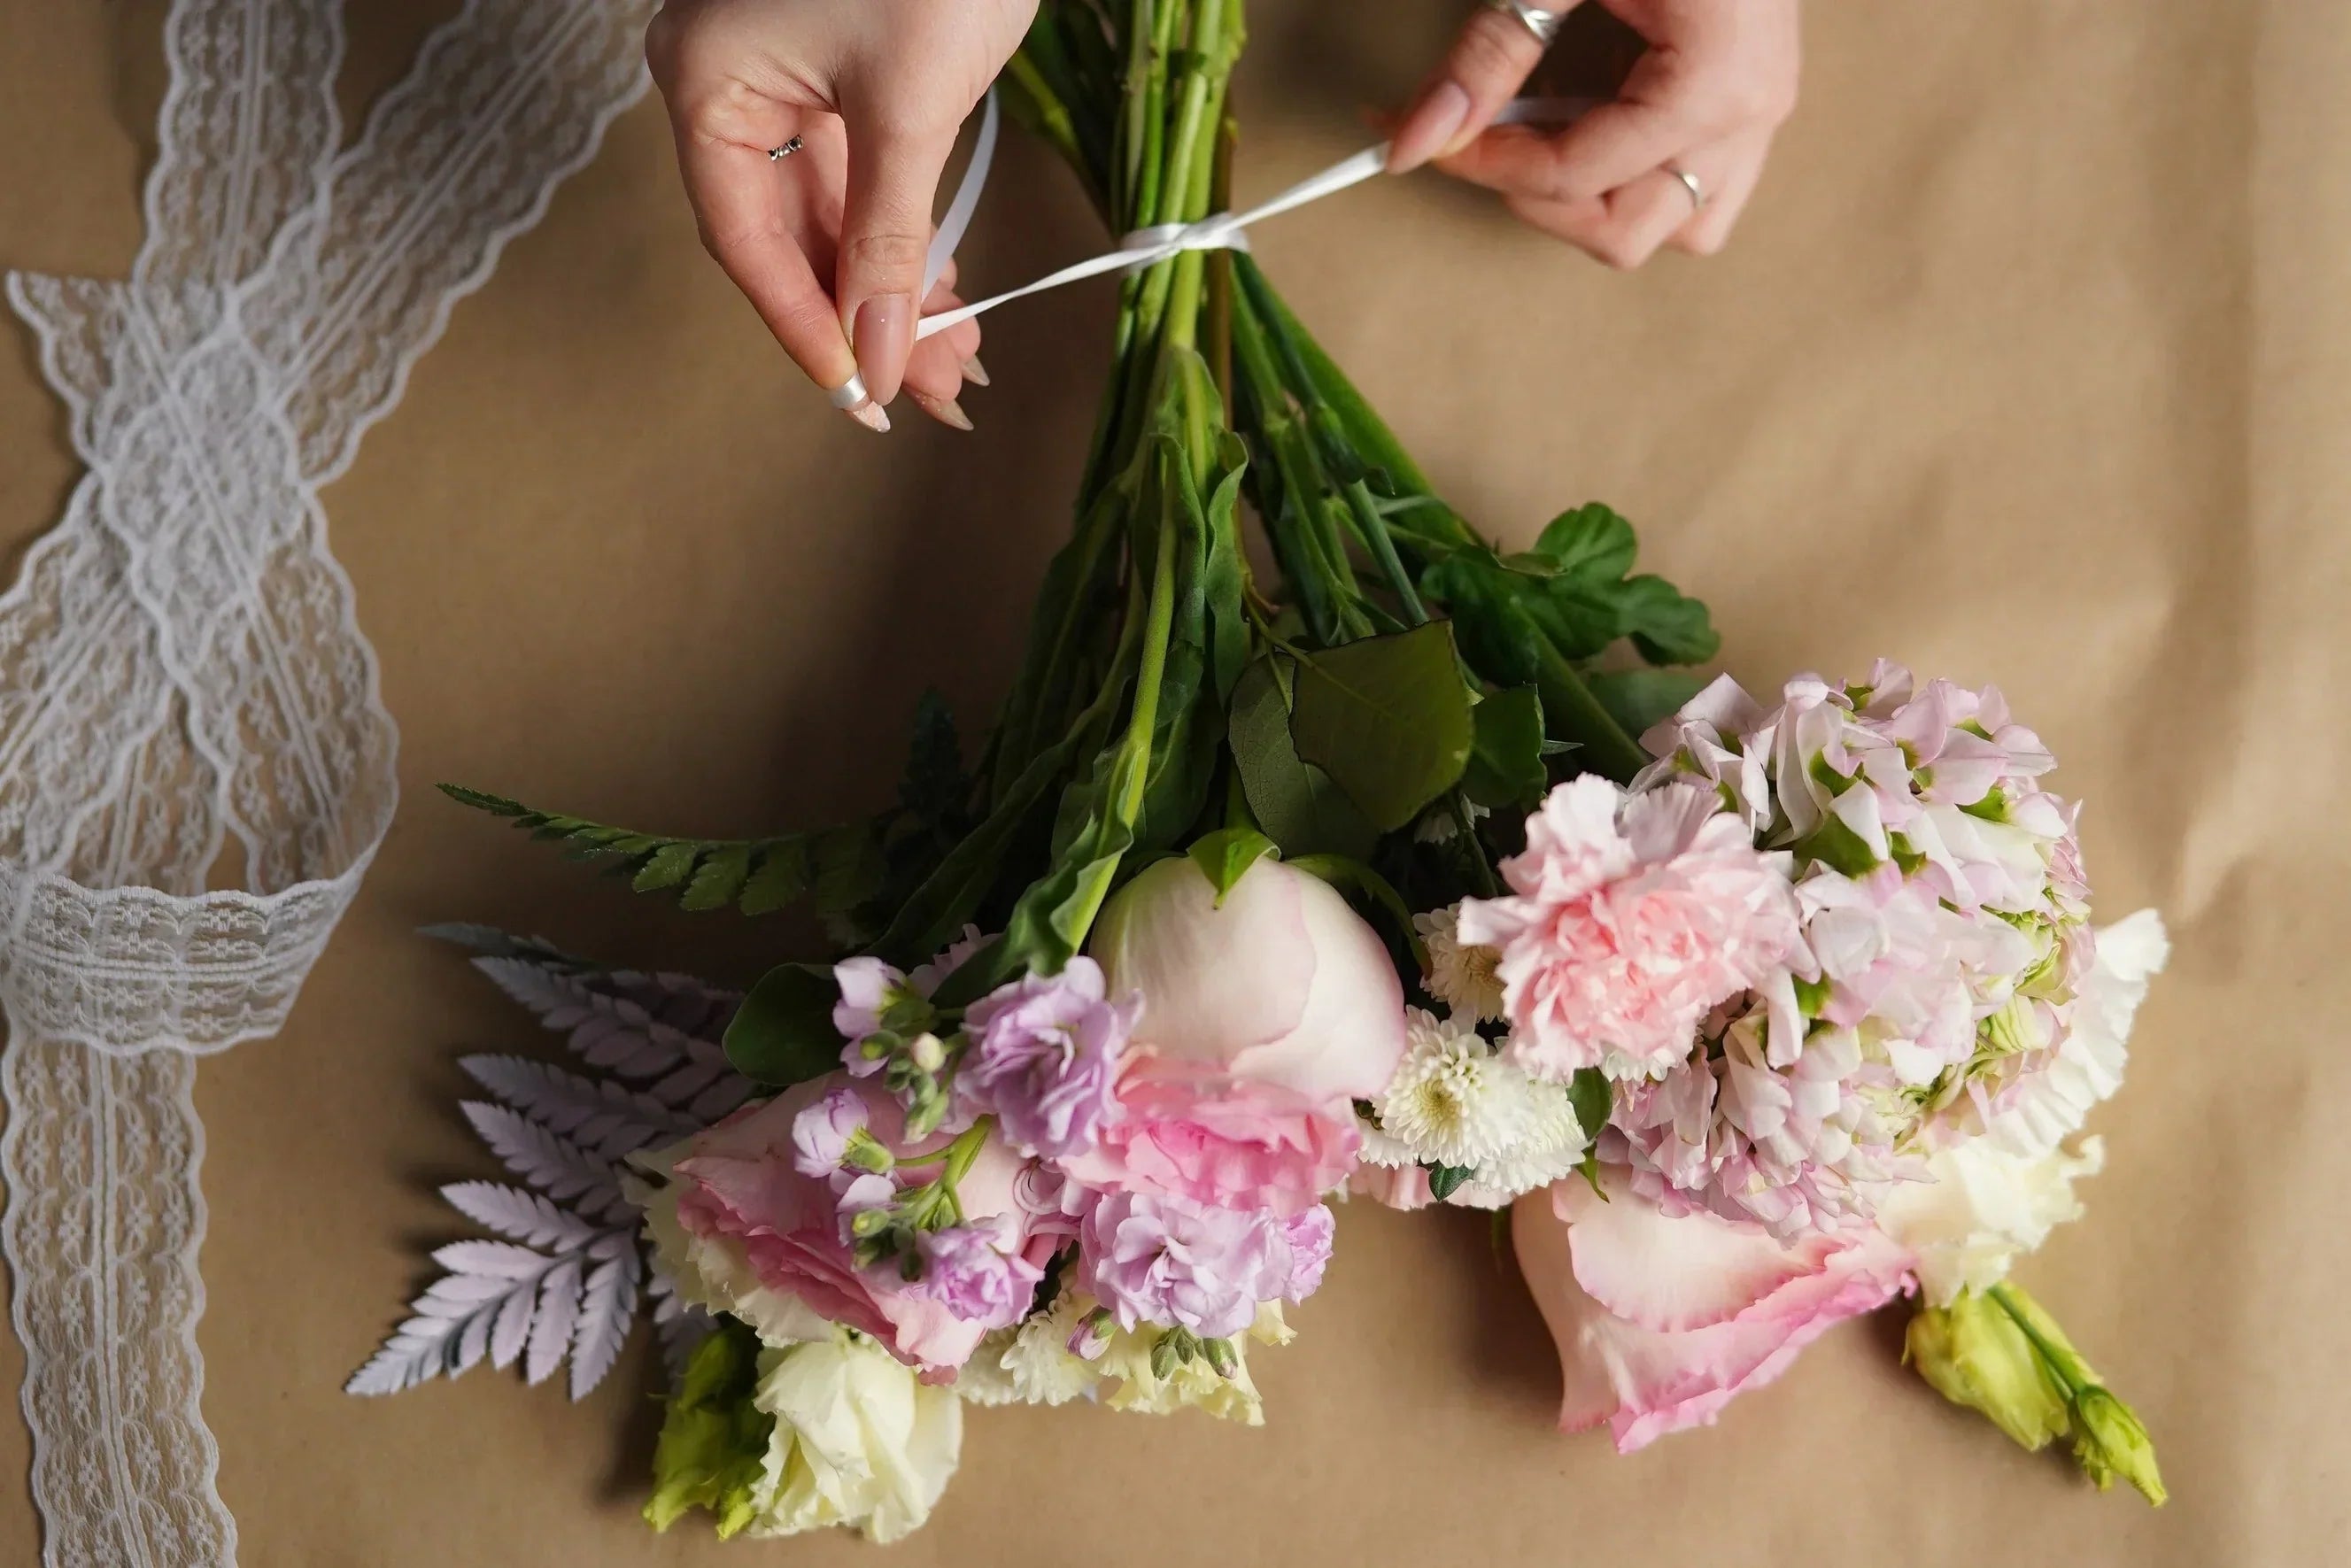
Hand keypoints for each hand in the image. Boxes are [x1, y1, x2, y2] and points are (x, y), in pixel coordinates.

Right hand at [645, 0, 1036, 429]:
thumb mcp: (910, 103)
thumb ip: (890, 234)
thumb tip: (879, 350)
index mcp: (709, 81)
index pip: (743, 240)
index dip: (803, 326)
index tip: (861, 395)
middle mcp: (730, 84)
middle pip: (788, 238)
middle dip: (864, 321)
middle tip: (933, 395)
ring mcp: (783, 78)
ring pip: (829, 216)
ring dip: (890, 290)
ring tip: (957, 362)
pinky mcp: (838, 74)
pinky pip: (858, 178)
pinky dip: (900, 236)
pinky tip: (943, 294)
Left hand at [1387, 0, 1799, 267]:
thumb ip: (1487, 52)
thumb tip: (1417, 138)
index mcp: (1714, 81)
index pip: (1573, 177)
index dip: (1487, 163)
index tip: (1434, 133)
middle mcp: (1750, 114)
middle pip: (1623, 232)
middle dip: (1540, 196)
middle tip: (1484, 138)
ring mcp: (1759, 113)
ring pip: (1675, 226)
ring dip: (1599, 199)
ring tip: (1547, 128)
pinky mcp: (1750, 99)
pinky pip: (1697, 184)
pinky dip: (1635, 173)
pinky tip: (1593, 109)